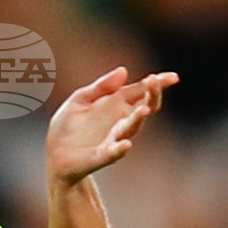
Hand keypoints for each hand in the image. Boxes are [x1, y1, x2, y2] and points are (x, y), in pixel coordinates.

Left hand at [46, 66, 177, 185]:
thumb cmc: (69, 125)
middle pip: (144, 107)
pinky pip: (113, 153)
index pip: (141, 92)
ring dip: (138, 119)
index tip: (172, 77)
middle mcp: (120, 121)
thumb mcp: (81, 99)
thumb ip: (101, 86)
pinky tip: (125, 144)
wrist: (54, 155)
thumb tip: (124, 71)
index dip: (157, 84)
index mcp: (117, 104)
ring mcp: (113, 139)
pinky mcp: (101, 156)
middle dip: (151, 96)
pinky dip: (119, 149)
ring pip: (131, 128)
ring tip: (144, 109)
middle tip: (154, 83)